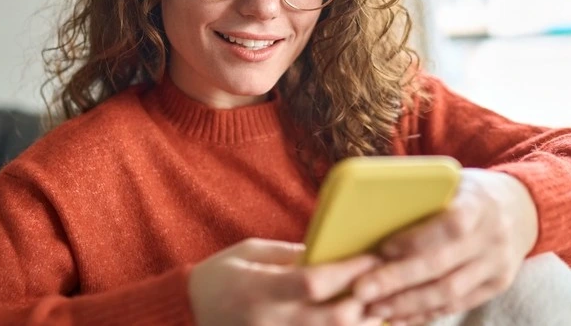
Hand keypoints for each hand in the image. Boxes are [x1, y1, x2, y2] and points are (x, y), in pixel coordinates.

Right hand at [189, 238, 383, 325]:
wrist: (187, 315)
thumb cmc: (218, 277)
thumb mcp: (248, 252)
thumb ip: (289, 253)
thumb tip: (330, 252)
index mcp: (259, 290)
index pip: (314, 281)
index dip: (348, 271)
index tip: (372, 257)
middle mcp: (270, 322)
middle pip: (332, 318)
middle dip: (364, 301)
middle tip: (383, 284)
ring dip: (362, 325)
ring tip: (378, 308)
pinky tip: (356, 324)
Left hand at [351, 169, 538, 325]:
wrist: (522, 207)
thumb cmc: (470, 191)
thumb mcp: (453, 181)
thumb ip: (423, 196)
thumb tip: (370, 213)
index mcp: (479, 204)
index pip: (450, 225)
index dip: (415, 240)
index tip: (381, 248)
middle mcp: (492, 237)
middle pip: (442, 266)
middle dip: (398, 280)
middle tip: (362, 290)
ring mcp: (498, 265)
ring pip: (449, 292)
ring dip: (407, 304)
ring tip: (374, 308)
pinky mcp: (497, 286)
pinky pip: (458, 305)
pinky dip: (426, 313)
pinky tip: (399, 317)